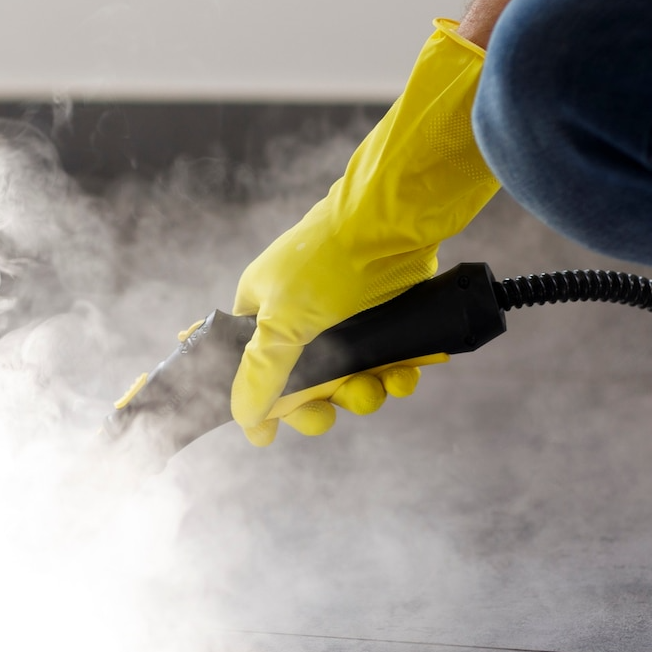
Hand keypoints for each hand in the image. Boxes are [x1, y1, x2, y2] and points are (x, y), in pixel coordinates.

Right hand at [230, 20, 499, 445]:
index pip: (252, 368)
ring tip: (381, 384)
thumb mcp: (283, 322)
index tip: (273, 433)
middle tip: (333, 410)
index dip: (264, 401)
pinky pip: (386, 361)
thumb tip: (244, 419)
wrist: (396, 218)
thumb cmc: (328, 261)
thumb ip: (260, 373)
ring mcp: (345, 317)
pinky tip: (406, 373)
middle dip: (323, 403)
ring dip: (366, 392)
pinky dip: (396, 374)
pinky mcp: (384, 315)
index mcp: (263, 310)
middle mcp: (300, 315)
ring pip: (351, 378)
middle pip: (305, 384)